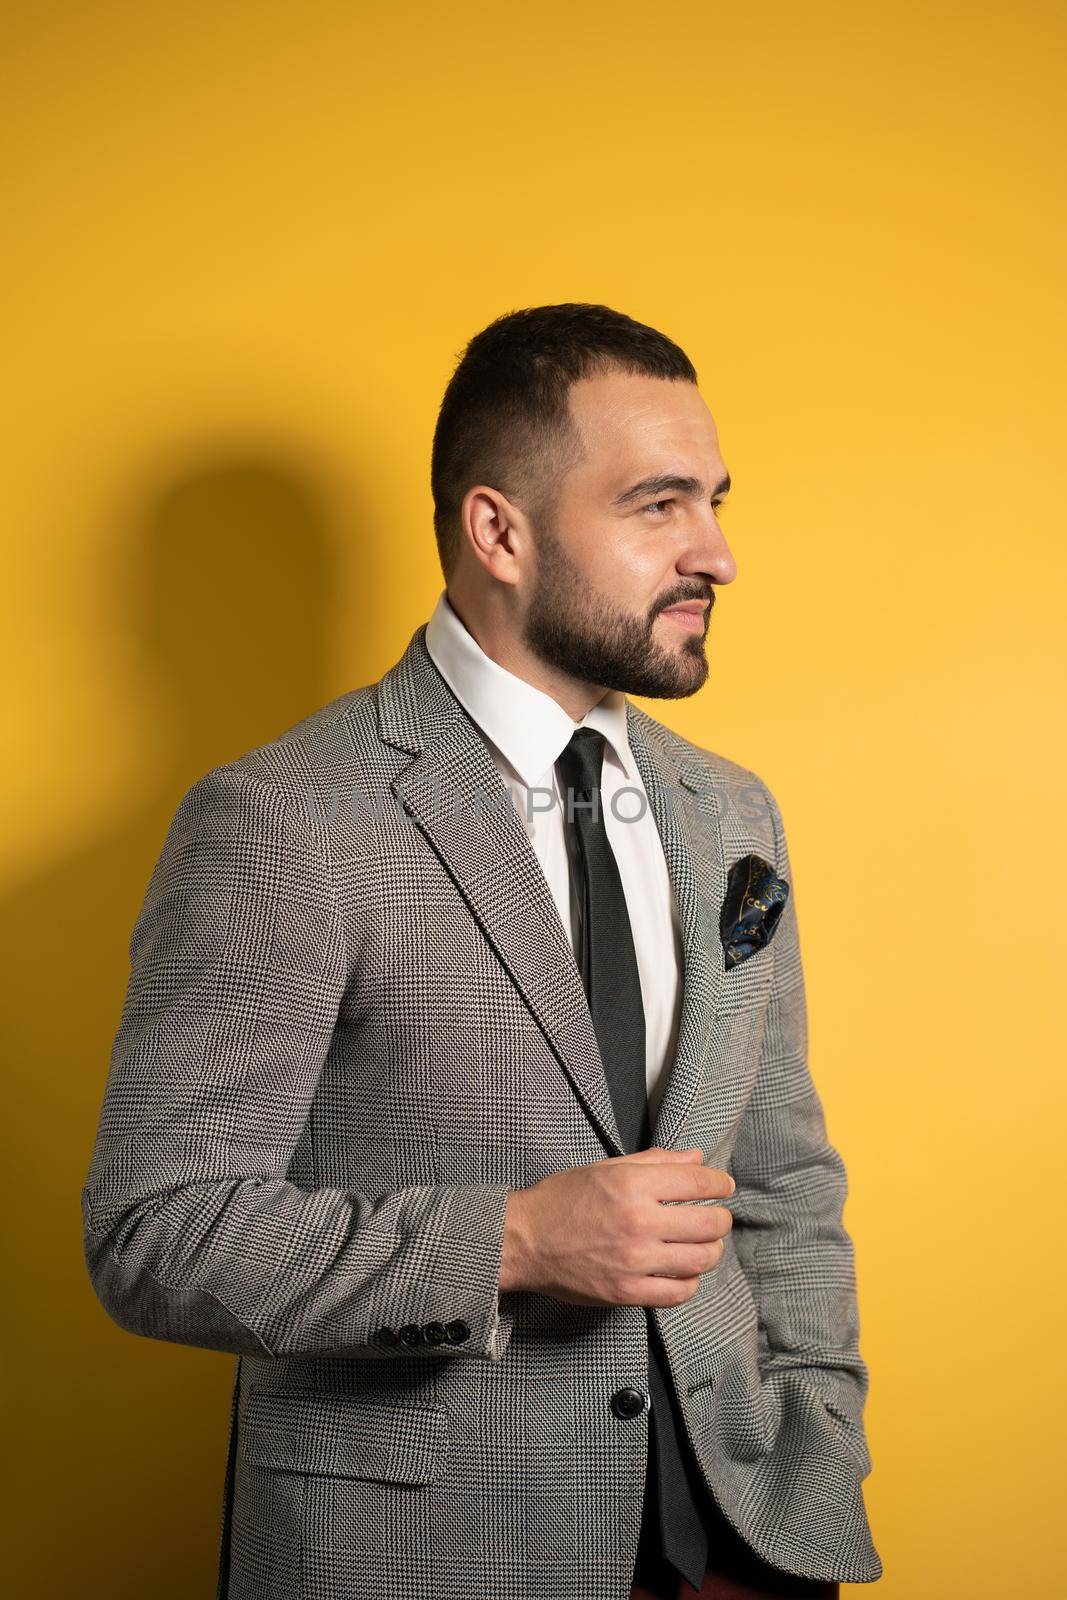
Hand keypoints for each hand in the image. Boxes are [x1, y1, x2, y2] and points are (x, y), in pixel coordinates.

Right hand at [499, 1147, 734, 1306]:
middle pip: (709, 1223)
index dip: (719, 1183)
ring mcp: (635, 1260)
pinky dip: (689, 1282)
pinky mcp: (627, 1292)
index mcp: (633, 1184)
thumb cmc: (563, 1200)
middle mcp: (638, 1221)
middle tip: (717, 1218)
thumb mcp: (606, 1168)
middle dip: (720, 1219)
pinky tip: (683, 1271)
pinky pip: (679, 1292)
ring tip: (703, 1246)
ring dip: (710, 1250)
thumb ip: (655, 1162)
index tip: (723, 1186)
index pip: (698, 1181)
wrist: (524, 1240)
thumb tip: (697, 1157)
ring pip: (700, 1259)